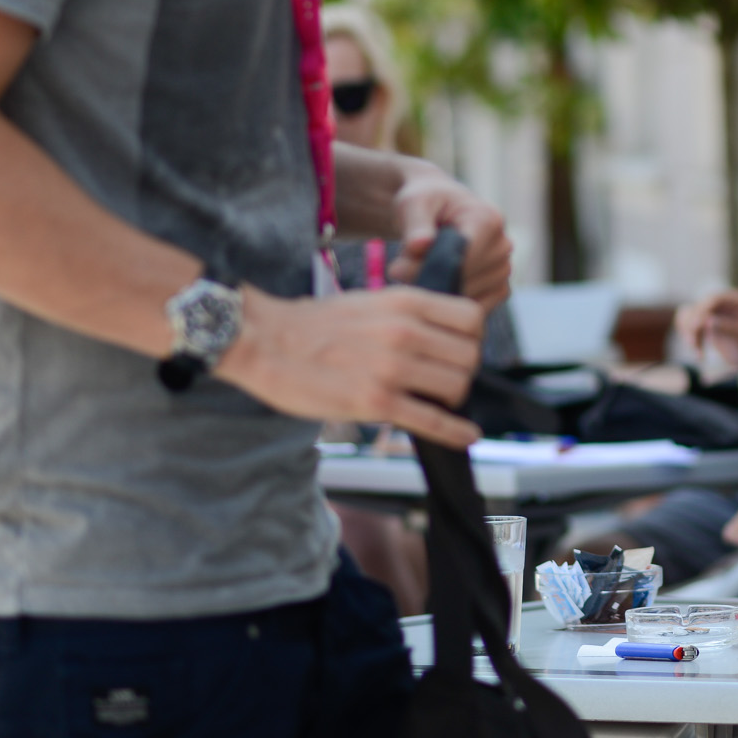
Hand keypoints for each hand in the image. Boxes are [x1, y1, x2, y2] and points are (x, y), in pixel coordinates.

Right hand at [216, 284, 485, 447]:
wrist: (265, 340)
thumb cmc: (314, 324)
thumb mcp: (372, 301)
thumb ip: (410, 316)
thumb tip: (442, 340)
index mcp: (406, 302)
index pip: (472, 319)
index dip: (471, 339)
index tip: (458, 350)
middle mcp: (405, 332)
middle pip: (469, 356)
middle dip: (463, 372)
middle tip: (444, 381)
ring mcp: (392, 368)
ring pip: (457, 387)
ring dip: (452, 399)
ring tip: (435, 402)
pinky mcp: (376, 402)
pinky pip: (432, 421)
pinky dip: (455, 432)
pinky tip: (468, 435)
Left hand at [385, 166, 512, 307]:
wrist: (438, 208)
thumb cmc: (425, 202)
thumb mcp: (412, 203)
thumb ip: (415, 225)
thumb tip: (420, 245)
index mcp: (488, 219)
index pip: (463, 258)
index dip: (428, 268)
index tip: (395, 268)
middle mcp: (503, 245)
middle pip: (464, 280)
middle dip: (428, 280)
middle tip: (397, 270)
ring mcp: (503, 269)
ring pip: (466, 298)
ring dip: (437, 292)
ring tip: (416, 272)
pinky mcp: (499, 288)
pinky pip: (473, 308)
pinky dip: (449, 304)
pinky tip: (431, 286)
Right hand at [675, 290, 737, 372]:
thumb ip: (726, 329)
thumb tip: (707, 321)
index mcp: (735, 300)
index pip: (713, 300)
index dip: (701, 312)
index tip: (694, 328)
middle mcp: (721, 301)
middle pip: (697, 308)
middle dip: (693, 328)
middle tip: (694, 346)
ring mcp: (711, 310)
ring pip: (688, 316)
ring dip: (689, 334)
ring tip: (699, 354)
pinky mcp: (703, 320)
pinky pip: (686, 324)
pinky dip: (689, 338)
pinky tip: (699, 354)